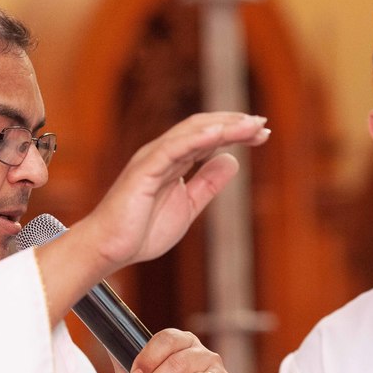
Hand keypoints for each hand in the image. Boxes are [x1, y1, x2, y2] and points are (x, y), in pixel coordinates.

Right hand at [76, 112, 269, 270]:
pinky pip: (173, 148)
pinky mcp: (144, 170)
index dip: (235, 133)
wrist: (109, 249)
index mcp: (173, 162)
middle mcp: (163, 154)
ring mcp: (152, 159)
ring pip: (191, 133)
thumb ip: (208, 184)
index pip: (208, 138)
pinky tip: (220, 134)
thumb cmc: (140, 232)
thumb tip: (231, 160)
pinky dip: (197, 138)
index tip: (262, 133)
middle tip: (262, 123)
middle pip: (203, 128)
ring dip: (223, 126)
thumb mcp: (188, 207)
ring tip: (250, 124)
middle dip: (234, 123)